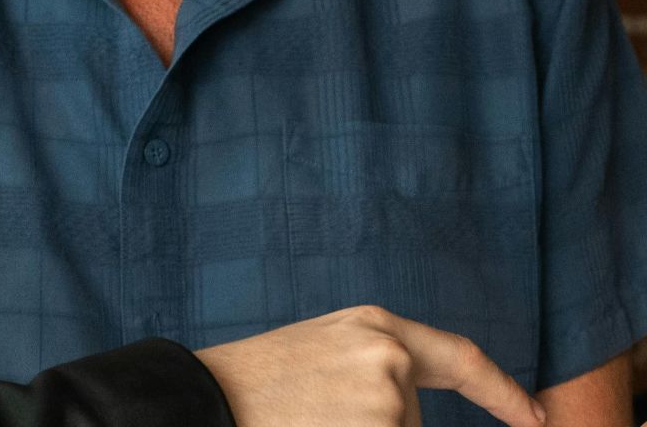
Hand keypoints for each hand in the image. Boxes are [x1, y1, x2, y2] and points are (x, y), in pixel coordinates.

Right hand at [194, 305, 544, 426]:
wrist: (206, 397)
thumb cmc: (257, 383)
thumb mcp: (324, 354)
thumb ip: (376, 368)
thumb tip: (407, 407)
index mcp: (377, 326)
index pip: (463, 359)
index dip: (504, 393)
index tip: (538, 418)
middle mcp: (390, 356)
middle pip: (413, 420)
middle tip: (315, 412)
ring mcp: (386, 397)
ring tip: (307, 417)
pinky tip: (312, 423)